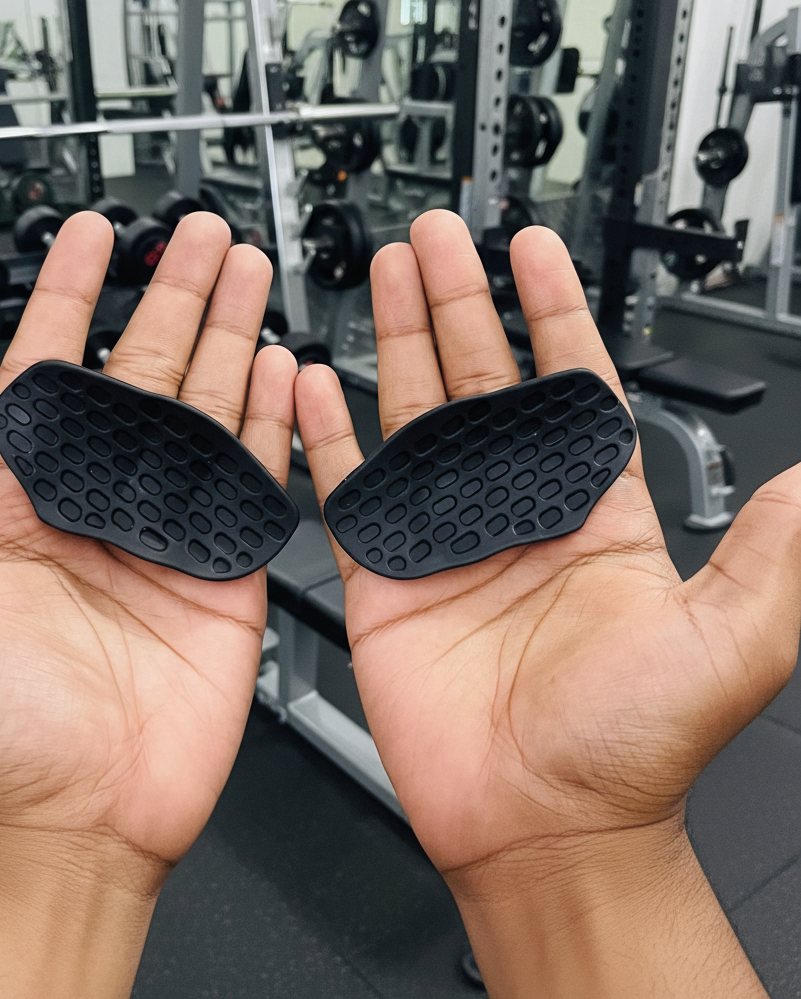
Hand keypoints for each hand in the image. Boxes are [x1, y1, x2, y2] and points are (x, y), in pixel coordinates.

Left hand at [0, 211, 296, 996]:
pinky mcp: (223, 571)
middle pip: (142, 373)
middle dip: (171, 296)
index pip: (46, 375)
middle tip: (195, 236)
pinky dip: (271, 422)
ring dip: (227, 338)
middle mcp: (100, 506)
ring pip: (204, 410)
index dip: (66, 299)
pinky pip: (252, 480)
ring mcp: (168, 532)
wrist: (74, 822)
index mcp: (23, 506)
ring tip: (247, 276)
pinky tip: (283, 373)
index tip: (85, 237)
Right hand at [296, 210, 797, 996]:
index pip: (570, 381)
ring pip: (412, 414)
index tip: (533, 249)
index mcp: (592, 510)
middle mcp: (513, 511)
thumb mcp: (726, 641)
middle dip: (459, 299)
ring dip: (397, 341)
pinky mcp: (385, 576)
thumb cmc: (626, 748)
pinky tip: (312, 385)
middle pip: (480, 377)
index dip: (552, 309)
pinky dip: (326, 435)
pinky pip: (348, 489)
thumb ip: (770, 557)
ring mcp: (443, 538)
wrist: (540, 827)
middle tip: (437, 238)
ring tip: (383, 280)